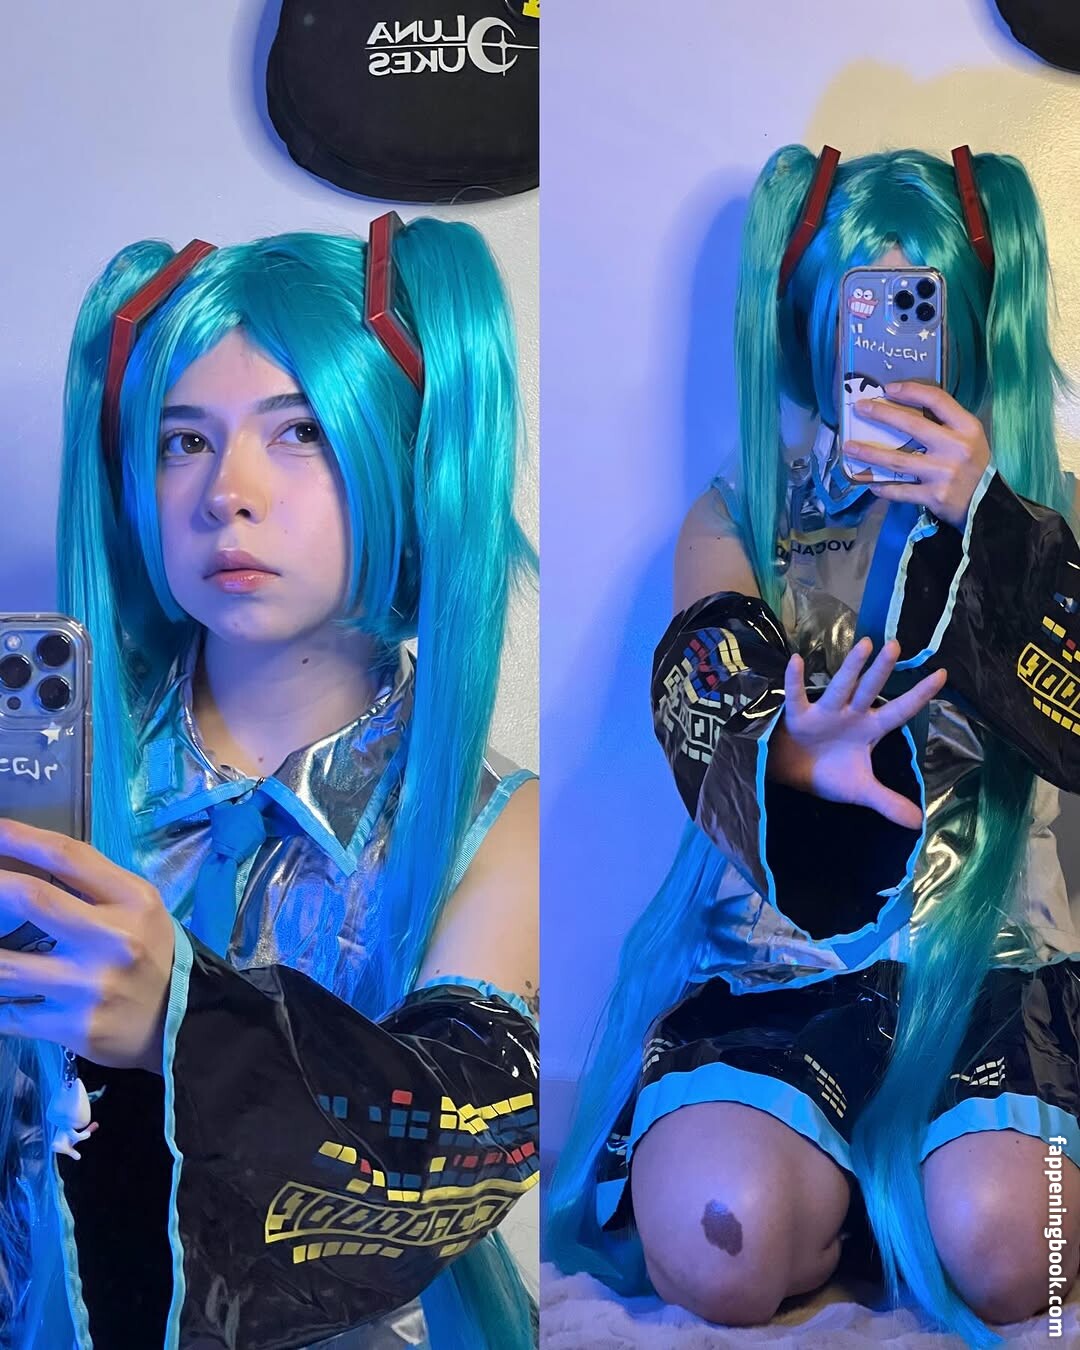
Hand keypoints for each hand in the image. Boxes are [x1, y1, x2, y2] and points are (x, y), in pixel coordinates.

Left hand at [0, 821, 174, 1071]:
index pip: (69, 857)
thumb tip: (26, 857)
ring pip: (6, 967)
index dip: (21, 838)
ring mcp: (90, 986)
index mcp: (133, 900)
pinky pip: (10, 1015)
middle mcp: (113, 939)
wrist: (178, 1020)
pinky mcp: (74, 1027)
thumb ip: (92, 883)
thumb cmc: (149, 951)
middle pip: (33, 899)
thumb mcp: (138, 907)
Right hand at [768, 637, 946, 828]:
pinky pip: (796, 697)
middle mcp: (850, 715)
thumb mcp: (861, 790)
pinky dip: (794, 681)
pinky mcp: (798, 718)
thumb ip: (888, 802)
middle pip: (869, 690)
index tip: (943, 674)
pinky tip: (795, 661)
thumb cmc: (828, 774)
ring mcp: (824, 714)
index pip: (899, 711)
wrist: (791, 776)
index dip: (920, 696)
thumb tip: (918, 822)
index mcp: (869, 730)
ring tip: (865, 644)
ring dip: (852, 667)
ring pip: (840, 687)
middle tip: (896, 645)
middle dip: (882, 670)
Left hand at [843, 382, 989, 530]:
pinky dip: (883, 487)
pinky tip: (868, 484)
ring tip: (849, 447)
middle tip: (860, 408)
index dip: (911, 391)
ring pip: (898, 460)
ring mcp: (943, 473)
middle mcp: (955, 448)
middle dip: (882, 414)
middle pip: (912, 426)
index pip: (937, 400)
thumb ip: (945, 424)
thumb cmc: (974, 466)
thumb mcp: (970, 438)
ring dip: (870, 453)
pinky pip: (900, 490)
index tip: (888, 388)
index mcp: (966, 428)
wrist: (987, 504)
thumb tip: (905, 408)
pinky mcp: (933, 496)